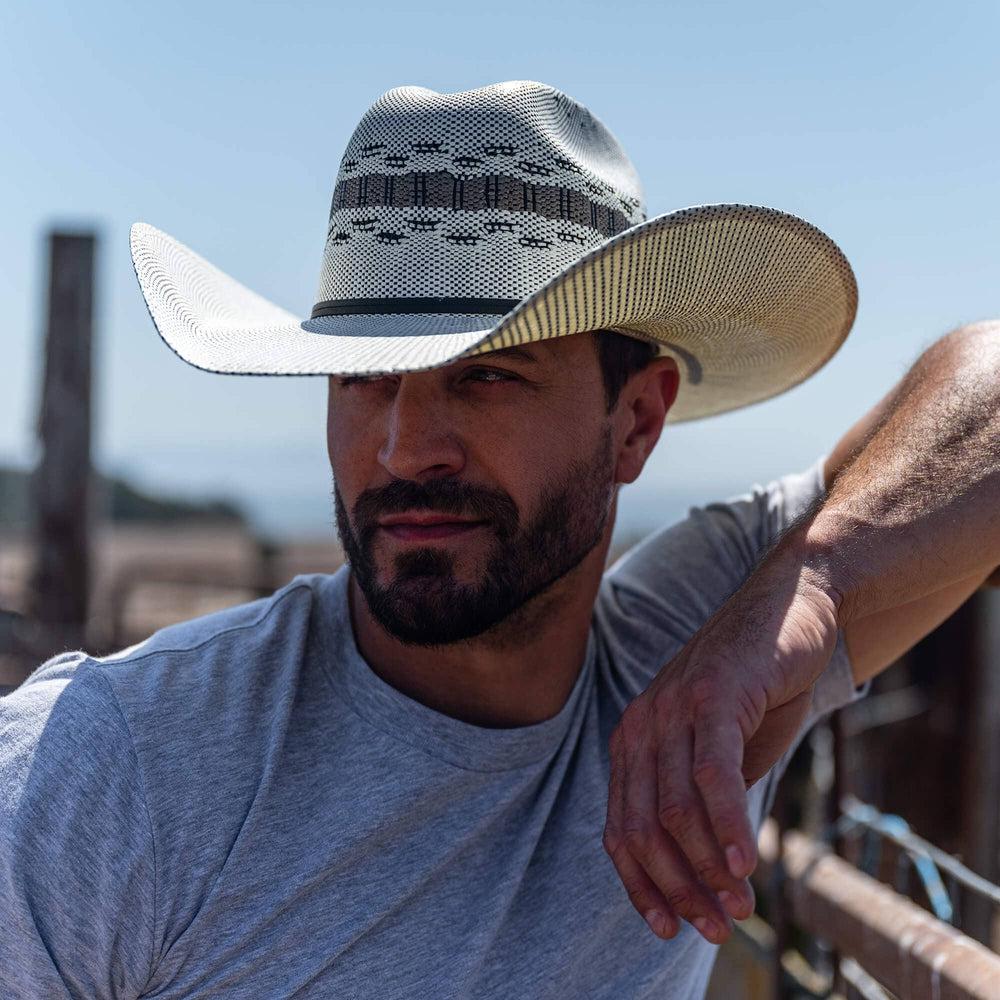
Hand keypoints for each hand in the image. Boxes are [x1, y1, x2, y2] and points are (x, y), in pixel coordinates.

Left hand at [602, 555, 840, 943]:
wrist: (789, 612)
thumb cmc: (755, 690)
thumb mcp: (722, 755)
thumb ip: (704, 804)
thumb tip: (705, 879)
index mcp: (634, 743)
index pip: (621, 831)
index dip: (643, 887)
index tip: (671, 929)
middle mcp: (642, 725)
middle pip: (644, 828)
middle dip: (679, 888)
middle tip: (718, 928)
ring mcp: (672, 706)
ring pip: (676, 808)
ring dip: (707, 868)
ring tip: (741, 908)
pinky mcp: (712, 694)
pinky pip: (711, 772)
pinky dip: (725, 824)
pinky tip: (744, 862)